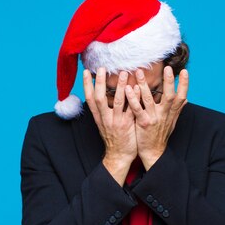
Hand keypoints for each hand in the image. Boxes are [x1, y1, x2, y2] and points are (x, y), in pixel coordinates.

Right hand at [83, 67, 136, 184]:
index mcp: (99, 117)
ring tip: (123, 73)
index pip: (89, 99)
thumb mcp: (105, 124)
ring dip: (120, 87)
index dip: (87, 85)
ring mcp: (116, 122)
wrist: (119, 156)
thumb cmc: (114, 138)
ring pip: (116, 102)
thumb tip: (102, 94)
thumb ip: (104, 110)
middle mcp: (105, 119)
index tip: (86, 72)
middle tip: (102, 68)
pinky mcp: (128, 126)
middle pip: (99, 98)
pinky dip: (134, 98)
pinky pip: (131, 110)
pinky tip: (138, 88)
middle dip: (99, 83)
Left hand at [124, 66, 188, 169]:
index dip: (184, 85)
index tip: (185, 72)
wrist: (153, 152)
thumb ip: (177, 109)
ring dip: (144, 85)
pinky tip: (128, 89)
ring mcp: (154, 119)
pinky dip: (133, 99)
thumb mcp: (172, 122)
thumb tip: (186, 99)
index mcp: (171, 113)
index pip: (181, 97)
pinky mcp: (143, 124)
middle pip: (169, 96)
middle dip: (169, 82)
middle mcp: (164, 115)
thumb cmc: (161, 135)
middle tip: (168, 68)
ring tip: (139, 72)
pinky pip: (137, 109)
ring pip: (150, 100)